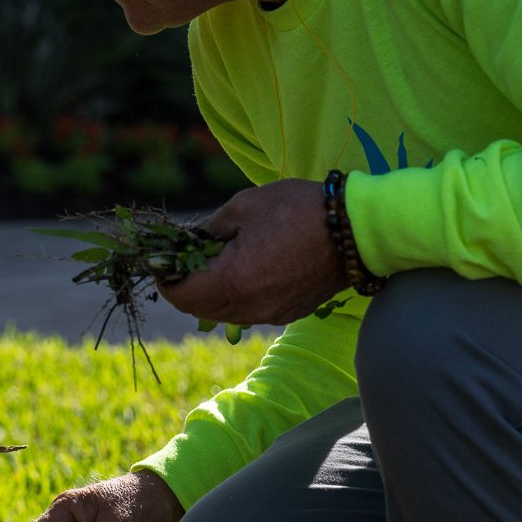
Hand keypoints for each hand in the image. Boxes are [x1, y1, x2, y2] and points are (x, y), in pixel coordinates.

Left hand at [160, 178, 347, 325]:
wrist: (357, 230)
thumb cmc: (299, 210)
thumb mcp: (244, 207)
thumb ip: (209, 228)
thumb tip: (189, 241)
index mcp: (233, 281)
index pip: (181, 296)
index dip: (165, 280)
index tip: (164, 260)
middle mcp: (250, 307)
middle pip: (199, 310)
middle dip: (185, 287)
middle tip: (185, 259)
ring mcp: (271, 314)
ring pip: (225, 314)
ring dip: (212, 293)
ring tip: (215, 260)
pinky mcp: (288, 313)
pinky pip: (250, 311)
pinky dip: (238, 296)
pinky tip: (246, 268)